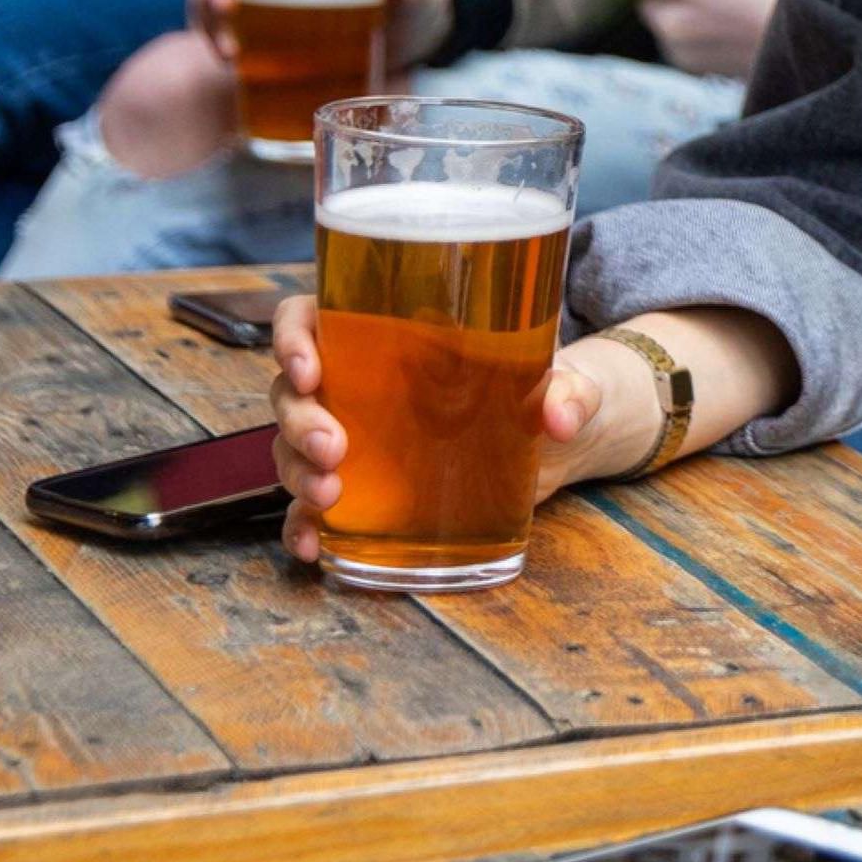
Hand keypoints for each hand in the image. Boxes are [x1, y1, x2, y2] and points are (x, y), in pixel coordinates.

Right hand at [266, 296, 614, 565]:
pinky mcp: (367, 487)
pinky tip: (315, 544)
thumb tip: (559, 416)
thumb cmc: (549, 388)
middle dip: (300, 420)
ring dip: (298, 472)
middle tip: (332, 448)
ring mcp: (357, 437)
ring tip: (330, 496)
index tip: (309, 370)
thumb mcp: (566, 380)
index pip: (312, 317)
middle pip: (293, 392)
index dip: (293, 337)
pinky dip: (303, 525)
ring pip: (292, 448)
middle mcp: (358, 382)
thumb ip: (568, 392)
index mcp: (388, 333)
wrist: (559, 441)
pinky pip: (313, 506)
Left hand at [631, 0, 781, 80]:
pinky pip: (679, 48)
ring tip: (718, 20)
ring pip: (664, 28)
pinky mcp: (690, 67)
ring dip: (680, 22)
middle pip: (649, 2)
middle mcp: (672, 17)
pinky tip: (722, 37)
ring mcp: (678, 46)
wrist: (803, 39)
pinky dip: (693, 43)